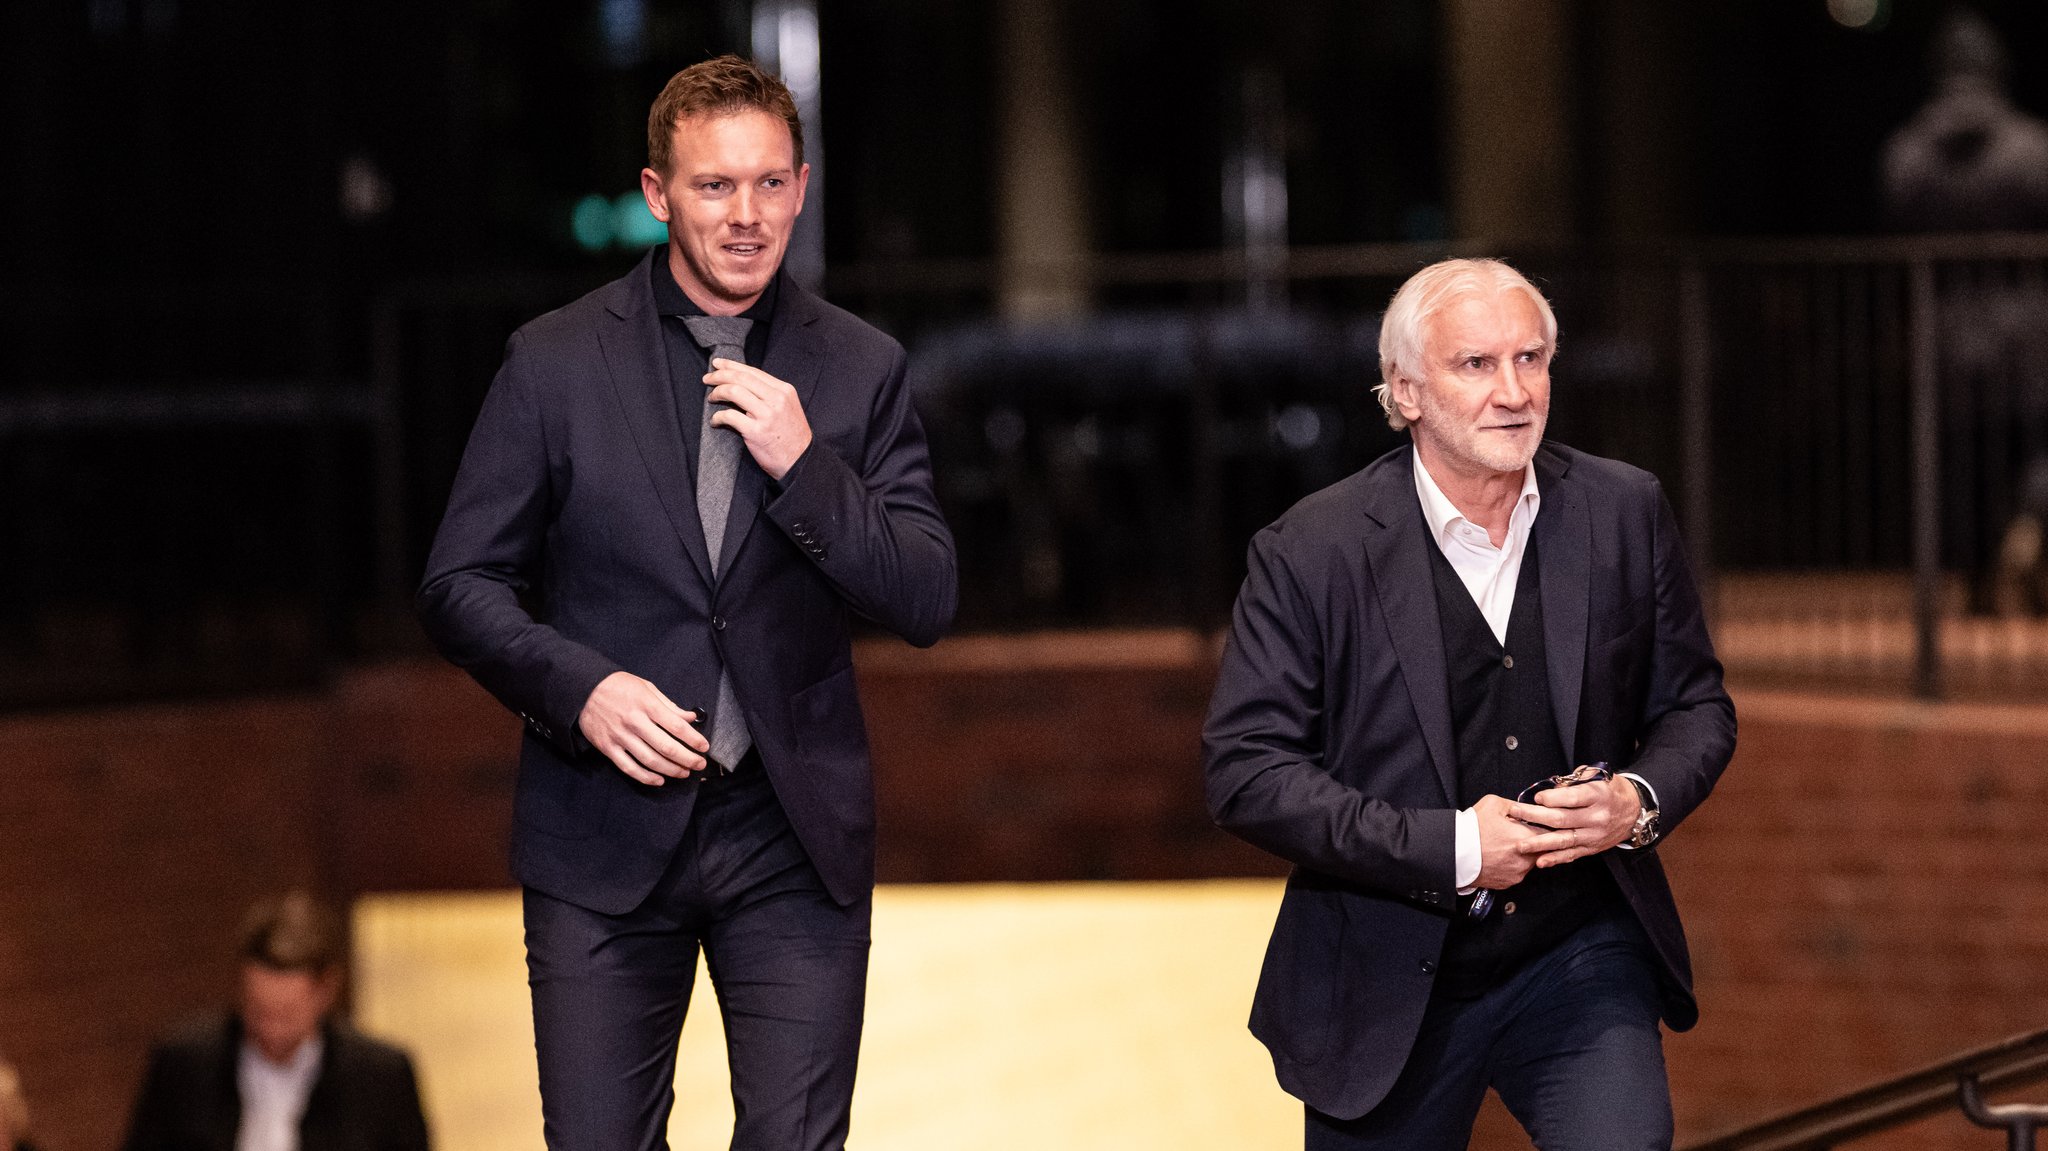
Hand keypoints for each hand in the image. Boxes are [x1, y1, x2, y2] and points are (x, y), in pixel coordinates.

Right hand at [575, 671, 709, 784]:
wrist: (583, 689)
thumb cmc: (618, 686)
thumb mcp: (646, 687)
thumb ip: (669, 705)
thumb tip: (690, 717)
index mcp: (646, 705)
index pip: (676, 726)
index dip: (694, 739)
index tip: (704, 747)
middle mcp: (634, 722)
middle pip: (666, 747)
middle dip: (687, 759)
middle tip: (699, 765)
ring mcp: (620, 737)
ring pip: (650, 761)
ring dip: (671, 770)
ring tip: (683, 773)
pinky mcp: (608, 748)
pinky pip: (629, 768)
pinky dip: (646, 777)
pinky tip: (659, 780)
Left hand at [705, 358, 812, 480]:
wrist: (801, 461)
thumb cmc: (791, 436)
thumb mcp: (788, 407)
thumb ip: (770, 394)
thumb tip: (743, 383)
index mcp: (784, 390)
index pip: (753, 371)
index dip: (731, 365)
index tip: (717, 364)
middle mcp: (776, 399)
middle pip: (741, 378)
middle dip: (719, 375)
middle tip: (707, 379)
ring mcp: (767, 415)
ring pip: (734, 391)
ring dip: (717, 393)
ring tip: (711, 398)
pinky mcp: (757, 431)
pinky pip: (730, 416)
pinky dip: (717, 417)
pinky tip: (715, 420)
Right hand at [1471, 792, 1561, 889]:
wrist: (1454, 853)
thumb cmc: (1471, 829)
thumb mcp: (1493, 804)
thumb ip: (1517, 805)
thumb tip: (1528, 808)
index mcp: (1526, 837)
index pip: (1551, 833)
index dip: (1547, 828)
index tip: (1544, 826)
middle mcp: (1526, 859)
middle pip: (1544, 850)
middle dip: (1537, 842)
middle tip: (1523, 835)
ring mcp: (1518, 873)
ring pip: (1530, 862)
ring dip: (1525, 854)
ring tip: (1508, 845)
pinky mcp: (1508, 882)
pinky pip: (1517, 872)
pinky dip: (1513, 865)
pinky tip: (1501, 856)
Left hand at [1522, 774, 1641, 867]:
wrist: (1635, 811)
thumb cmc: (1611, 790)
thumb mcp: (1598, 777)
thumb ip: (1575, 780)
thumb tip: (1552, 787)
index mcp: (1599, 796)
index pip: (1573, 798)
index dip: (1553, 798)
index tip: (1536, 797)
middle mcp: (1596, 818)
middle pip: (1562, 819)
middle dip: (1535, 816)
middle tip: (1515, 813)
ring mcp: (1594, 836)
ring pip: (1563, 840)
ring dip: (1540, 843)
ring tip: (1520, 844)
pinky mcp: (1592, 848)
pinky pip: (1571, 855)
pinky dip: (1555, 859)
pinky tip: (1540, 861)